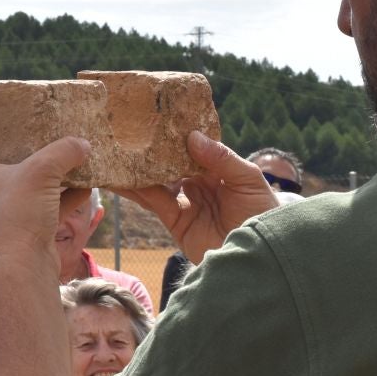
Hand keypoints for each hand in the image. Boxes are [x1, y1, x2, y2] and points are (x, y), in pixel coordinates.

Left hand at [0, 127, 88, 253]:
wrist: (26, 264)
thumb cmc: (19, 214)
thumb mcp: (42, 171)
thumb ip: (63, 152)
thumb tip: (82, 145)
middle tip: (9, 132)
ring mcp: (7, 212)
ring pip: (24, 186)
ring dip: (42, 175)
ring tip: (63, 156)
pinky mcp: (28, 229)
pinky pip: (48, 205)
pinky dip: (65, 197)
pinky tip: (86, 187)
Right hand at [119, 131, 281, 262]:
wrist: (258, 258)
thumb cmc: (263, 215)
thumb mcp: (248, 180)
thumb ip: (222, 159)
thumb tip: (192, 137)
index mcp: (217, 169)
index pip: (193, 147)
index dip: (175, 134)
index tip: (157, 118)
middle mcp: (198, 183)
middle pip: (169, 163)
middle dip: (151, 150)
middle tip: (128, 132)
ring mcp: (185, 202)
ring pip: (156, 181)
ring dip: (136, 169)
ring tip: (114, 154)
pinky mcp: (175, 222)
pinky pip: (152, 203)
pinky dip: (135, 191)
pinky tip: (119, 180)